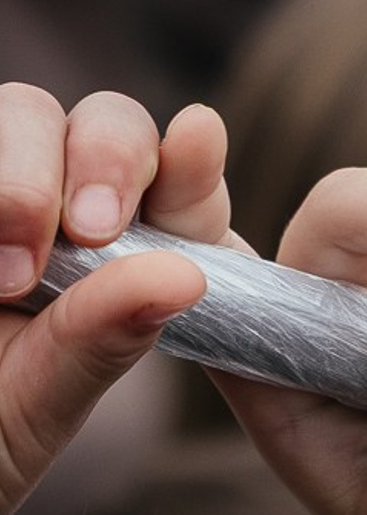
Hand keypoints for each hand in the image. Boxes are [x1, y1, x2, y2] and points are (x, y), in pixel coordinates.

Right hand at [0, 85, 220, 514]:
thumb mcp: (37, 403)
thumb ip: (102, 340)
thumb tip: (183, 277)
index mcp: (121, 260)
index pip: (179, 189)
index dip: (193, 166)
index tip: (199, 143)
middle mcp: (59, 209)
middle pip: (103, 122)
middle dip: (109, 159)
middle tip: (93, 232)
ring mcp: (2, 194)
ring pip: (24, 111)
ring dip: (27, 176)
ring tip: (9, 274)